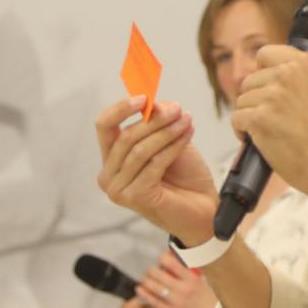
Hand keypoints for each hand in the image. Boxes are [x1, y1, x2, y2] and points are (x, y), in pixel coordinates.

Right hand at [95, 97, 219, 239]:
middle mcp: (108, 176)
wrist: (203, 210)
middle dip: (153, 119)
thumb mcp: (170, 140)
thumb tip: (153, 104)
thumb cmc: (184, 177)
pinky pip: (153, 163)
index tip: (144, 96)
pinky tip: (187, 136)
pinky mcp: (135, 197)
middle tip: (177, 109)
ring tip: (187, 121)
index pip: (104, 126)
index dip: (121, 108)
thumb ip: (157, 122)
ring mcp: (119, 190)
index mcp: (111, 160)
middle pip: (125, 137)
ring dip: (166, 132)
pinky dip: (172, 147)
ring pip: (140, 150)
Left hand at [136, 249, 218, 307]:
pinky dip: (144, 293)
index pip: (171, 262)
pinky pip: (153, 301)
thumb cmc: (208, 299)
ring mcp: (176, 302)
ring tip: (145, 279)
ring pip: (153, 287)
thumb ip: (188, 272)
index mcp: (192, 279)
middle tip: (151, 270)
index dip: (162, 258)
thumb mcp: (202, 282)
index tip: (161, 258)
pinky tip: (140, 289)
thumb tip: (173, 258)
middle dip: (151, 270)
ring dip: (146, 280)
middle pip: (158, 274)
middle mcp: (183, 289)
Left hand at [230, 45, 307, 196]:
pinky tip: (259, 140)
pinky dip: (242, 132)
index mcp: (304, 63)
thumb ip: (293, 78)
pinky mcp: (259, 118)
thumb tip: (264, 74)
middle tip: (274, 118)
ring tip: (271, 131)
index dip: (263, 73)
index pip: (264, 54)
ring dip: (250, 117)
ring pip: (241, 101)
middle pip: (249, 80)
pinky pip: (236, 119)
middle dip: (256, 100)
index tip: (269, 89)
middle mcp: (287, 74)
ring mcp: (272, 95)